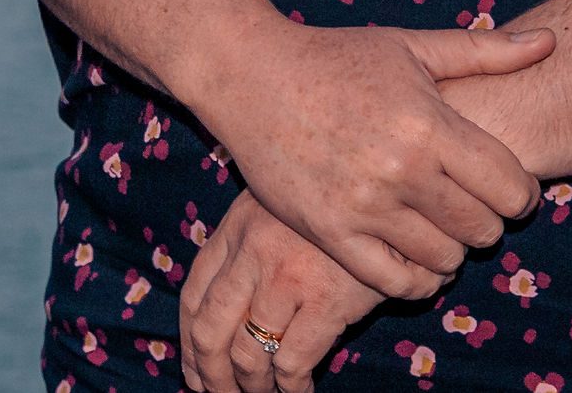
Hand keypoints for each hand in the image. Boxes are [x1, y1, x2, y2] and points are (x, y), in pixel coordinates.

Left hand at [180, 195, 384, 392]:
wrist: (382, 199)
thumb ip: (244, 249)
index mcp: (233, 230)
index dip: (189, 343)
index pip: (193, 297)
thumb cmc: (329, 209)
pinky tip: (298, 391)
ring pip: (247, 353)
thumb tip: (218, 312)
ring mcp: (286, 278)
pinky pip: (292, 362)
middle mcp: (251, 253)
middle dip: (211, 374)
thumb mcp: (273, 209)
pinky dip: (291, 387)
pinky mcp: (326, 301)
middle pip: (210, 330)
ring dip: (252, 386)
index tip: (195, 371)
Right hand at [184, 19, 549, 298]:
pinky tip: (412, 256)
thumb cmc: (334, 56)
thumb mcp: (409, 46)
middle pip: (483, 230)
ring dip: (449, 248)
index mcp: (427, 124)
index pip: (512, 188)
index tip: (504, 186)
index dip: (520, 193)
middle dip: (486, 221)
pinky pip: (395, 283)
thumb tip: (553, 41)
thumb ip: (484, 50)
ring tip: (435, 225)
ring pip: (444, 260)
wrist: (247, 73)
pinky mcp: (329, 231)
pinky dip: (415, 278)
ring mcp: (362, 205)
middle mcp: (399, 169)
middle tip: (466, 205)